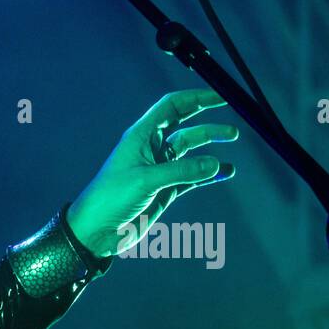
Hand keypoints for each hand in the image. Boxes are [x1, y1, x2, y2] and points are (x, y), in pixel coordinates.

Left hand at [66, 89, 238, 257]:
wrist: (95, 231)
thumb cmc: (110, 198)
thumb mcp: (146, 180)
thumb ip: (181, 171)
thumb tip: (215, 164)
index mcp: (141, 136)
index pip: (171, 106)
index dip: (195, 99)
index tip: (220, 97)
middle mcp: (151, 149)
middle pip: (184, 127)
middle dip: (208, 125)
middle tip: (233, 130)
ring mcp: (159, 170)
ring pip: (190, 152)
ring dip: (210, 147)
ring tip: (232, 144)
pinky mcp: (164, 190)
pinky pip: (192, 177)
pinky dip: (209, 174)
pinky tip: (225, 171)